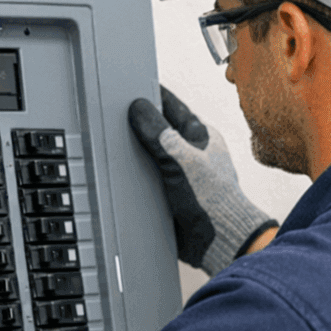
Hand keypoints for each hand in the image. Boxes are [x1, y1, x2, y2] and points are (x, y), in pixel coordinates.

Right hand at [128, 87, 276, 275]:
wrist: (218, 241)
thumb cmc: (214, 199)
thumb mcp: (182, 159)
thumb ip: (159, 134)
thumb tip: (139, 108)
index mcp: (201, 135)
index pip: (171, 106)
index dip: (151, 96)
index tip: (130, 90)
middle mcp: (191, 152)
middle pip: (158, 130)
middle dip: (138, 125)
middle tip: (114, 115)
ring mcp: (181, 173)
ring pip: (151, 155)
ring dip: (135, 153)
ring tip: (113, 142)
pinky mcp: (171, 194)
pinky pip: (148, 179)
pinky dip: (135, 177)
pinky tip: (121, 175)